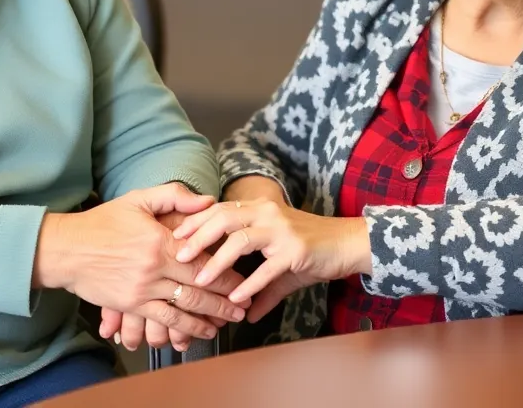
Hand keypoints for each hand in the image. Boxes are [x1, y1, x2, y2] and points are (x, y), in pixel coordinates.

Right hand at [33, 183, 248, 341]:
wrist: (68, 249)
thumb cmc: (103, 221)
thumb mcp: (138, 199)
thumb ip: (174, 197)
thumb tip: (207, 201)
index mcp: (159, 242)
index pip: (201, 260)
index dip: (225, 273)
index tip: (243, 279)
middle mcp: (154, 269)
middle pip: (198, 288)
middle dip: (225, 300)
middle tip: (244, 306)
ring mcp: (142, 291)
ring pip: (184, 308)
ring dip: (210, 318)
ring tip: (228, 321)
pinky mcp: (130, 305)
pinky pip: (162, 320)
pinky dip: (183, 328)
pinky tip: (197, 332)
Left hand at [172, 198, 370, 322]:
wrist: (347, 244)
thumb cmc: (312, 250)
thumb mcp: (280, 264)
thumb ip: (260, 286)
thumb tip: (243, 314)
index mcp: (258, 208)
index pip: (219, 208)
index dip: (196, 220)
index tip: (174, 235)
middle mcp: (267, 213)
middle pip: (223, 217)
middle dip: (198, 235)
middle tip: (178, 254)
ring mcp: (281, 230)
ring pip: (240, 238)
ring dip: (218, 260)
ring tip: (201, 278)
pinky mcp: (296, 250)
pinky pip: (267, 268)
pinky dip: (250, 284)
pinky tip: (236, 298)